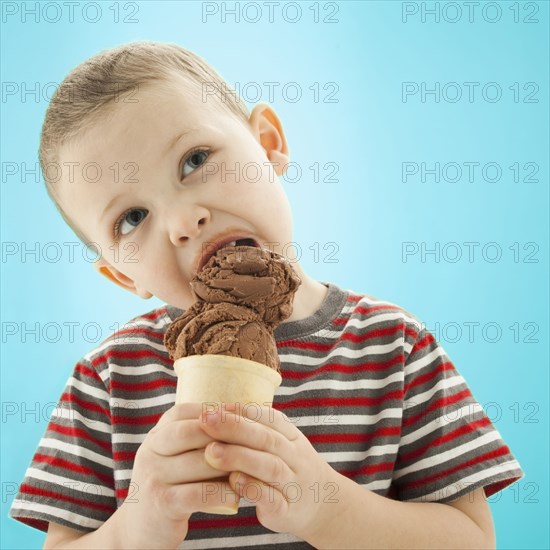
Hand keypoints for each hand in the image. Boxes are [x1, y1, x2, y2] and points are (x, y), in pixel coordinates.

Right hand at [121, 403, 239, 548]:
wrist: (140, 530)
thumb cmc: (173, 485)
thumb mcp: (177, 455)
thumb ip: (199, 436)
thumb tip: (242, 412)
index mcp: (157, 434)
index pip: (190, 412)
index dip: (220, 413)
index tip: (246, 419)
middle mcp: (151, 450)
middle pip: (195, 431)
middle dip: (228, 435)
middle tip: (255, 443)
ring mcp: (154, 475)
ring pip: (202, 461)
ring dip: (231, 465)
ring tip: (253, 468)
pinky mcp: (162, 502)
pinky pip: (200, 492)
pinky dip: (223, 492)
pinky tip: (237, 495)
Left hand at [199, 403, 338, 538]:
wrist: (324, 505)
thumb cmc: (288, 468)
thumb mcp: (280, 444)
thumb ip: (254, 430)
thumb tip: (215, 411)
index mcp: (290, 436)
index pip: (268, 417)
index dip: (241, 410)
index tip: (212, 407)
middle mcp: (295, 456)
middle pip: (266, 438)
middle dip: (234, 427)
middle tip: (205, 421)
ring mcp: (293, 483)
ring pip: (269, 466)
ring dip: (240, 457)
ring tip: (211, 452)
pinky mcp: (287, 510)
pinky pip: (272, 498)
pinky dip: (253, 489)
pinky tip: (233, 482)